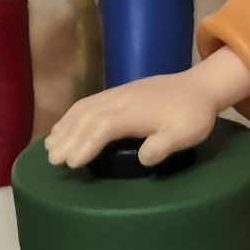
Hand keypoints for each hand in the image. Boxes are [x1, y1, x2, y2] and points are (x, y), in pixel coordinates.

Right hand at [46, 65, 239, 171]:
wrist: (200, 86)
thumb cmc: (193, 114)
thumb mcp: (186, 133)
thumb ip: (163, 146)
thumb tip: (142, 159)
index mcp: (134, 112)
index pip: (103, 128)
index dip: (85, 145)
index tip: (72, 163)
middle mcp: (119, 101)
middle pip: (86, 118)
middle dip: (68, 139)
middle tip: (52, 160)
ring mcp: (116, 95)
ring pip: (83, 109)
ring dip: (65, 127)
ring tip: (50, 145)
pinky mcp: (116, 93)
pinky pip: (87, 103)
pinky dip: (71, 115)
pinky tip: (64, 126)